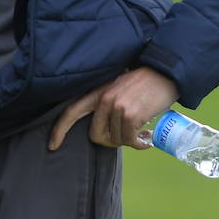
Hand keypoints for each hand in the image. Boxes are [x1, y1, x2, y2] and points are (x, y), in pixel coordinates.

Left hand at [47, 66, 177, 149]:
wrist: (165, 73)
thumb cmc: (143, 84)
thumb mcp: (118, 88)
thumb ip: (107, 104)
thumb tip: (102, 131)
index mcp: (98, 91)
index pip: (72, 111)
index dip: (59, 130)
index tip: (52, 145)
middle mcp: (104, 98)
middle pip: (95, 135)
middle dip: (110, 141)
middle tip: (125, 137)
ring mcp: (117, 106)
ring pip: (115, 140)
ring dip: (129, 141)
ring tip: (140, 133)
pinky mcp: (131, 115)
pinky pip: (129, 141)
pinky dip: (139, 143)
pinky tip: (147, 137)